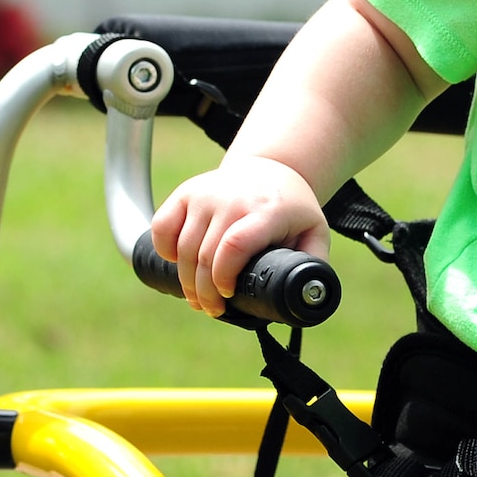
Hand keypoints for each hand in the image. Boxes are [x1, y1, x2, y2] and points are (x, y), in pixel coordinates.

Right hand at [150, 155, 329, 316]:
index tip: (229, 296)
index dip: (224, 278)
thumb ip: (314, 263)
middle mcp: (233, 198)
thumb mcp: (314, 232)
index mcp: (267, 210)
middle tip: (212, 309)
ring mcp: (207, 193)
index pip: (235, 246)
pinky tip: (178, 263)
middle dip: (204, 292)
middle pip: (206, 255)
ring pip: (184, 247)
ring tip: (197, 298)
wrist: (273, 167)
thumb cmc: (292, 209)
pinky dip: (165, 250)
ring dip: (186, 281)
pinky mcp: (187, 192)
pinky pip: (163, 226)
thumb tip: (307, 296)